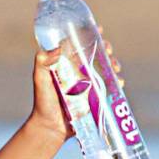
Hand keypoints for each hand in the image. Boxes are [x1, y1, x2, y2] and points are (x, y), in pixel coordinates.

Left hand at [29, 26, 122, 145]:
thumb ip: (43, 63)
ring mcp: (89, 83)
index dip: (89, 35)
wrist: (51, 127)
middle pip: (96, 54)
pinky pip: (110, 85)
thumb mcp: (40, 80)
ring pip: (105, 67)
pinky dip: (116, 82)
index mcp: (67, 63)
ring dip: (113, 63)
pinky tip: (118, 82)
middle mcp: (79, 70)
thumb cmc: (43, 102)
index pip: (80, 44)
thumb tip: (58, 48)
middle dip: (106, 48)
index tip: (98, 30)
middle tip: (108, 49)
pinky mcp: (96, 95)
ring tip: (115, 66)